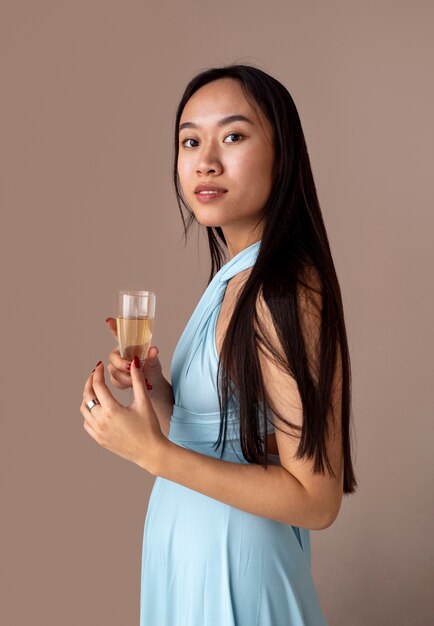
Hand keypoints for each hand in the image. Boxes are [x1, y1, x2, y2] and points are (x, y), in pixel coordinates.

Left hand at [80, 357, 166, 473]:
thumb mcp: (144, 401)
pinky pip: (87, 423)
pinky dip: (88, 412)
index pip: (97, 385)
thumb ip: (137, 380)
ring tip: (95, 389)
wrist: (150, 452)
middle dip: (89, 382)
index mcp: (111, 410)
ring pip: (84, 409)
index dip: (97, 373)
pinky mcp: (99, 439)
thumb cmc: (150, 427)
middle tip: (95, 374)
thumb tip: (135, 362)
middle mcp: (101, 421)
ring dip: (87, 397)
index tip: (100, 365)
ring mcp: (98, 431)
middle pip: (87, 396)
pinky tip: (96, 408)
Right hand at [105, 317, 162, 391]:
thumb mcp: (154, 361)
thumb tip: (153, 350)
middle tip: (131, 367)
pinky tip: (132, 384)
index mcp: (128, 346)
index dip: (113, 327)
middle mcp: (119, 354)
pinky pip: (114, 381)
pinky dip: (124, 384)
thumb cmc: (152, 368)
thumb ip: (152, 356)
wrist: (151, 383)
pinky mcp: (114, 378)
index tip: (109, 320)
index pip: (119, 334)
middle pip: (112, 357)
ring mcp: (115, 366)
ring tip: (138, 379)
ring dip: (126, 377)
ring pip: (113, 371)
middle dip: (121, 364)